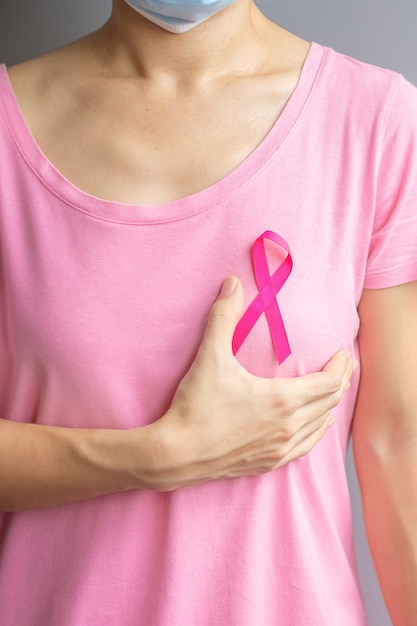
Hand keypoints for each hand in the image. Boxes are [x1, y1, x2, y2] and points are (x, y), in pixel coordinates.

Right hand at [147, 277, 354, 489]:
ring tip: (334, 390)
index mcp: (282, 399)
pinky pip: (306, 448)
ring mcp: (280, 448)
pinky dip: (317, 432)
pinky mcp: (269, 462)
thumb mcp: (210, 357)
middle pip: (329, 401)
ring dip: (331, 405)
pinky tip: (318, 426)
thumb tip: (232, 283)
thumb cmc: (196, 407)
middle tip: (345, 365)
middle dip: (341, 381)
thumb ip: (223, 317)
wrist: (176, 454)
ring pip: (320, 425)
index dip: (342, 366)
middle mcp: (288, 426)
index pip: (329, 382)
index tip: (345, 353)